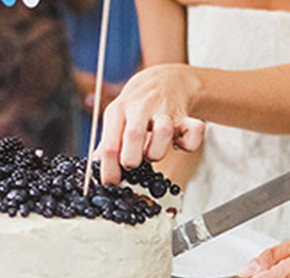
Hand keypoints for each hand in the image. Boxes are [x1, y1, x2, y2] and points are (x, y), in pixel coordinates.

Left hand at [97, 64, 204, 183]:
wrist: (166, 80)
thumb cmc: (138, 107)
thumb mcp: (117, 118)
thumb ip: (108, 143)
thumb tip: (95, 167)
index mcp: (119, 111)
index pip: (109, 143)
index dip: (109, 169)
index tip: (111, 183)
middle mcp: (141, 108)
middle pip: (134, 134)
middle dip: (132, 158)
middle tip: (132, 164)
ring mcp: (165, 111)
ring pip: (164, 131)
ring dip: (158, 151)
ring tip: (153, 152)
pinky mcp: (186, 117)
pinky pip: (194, 132)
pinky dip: (190, 143)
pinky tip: (180, 144)